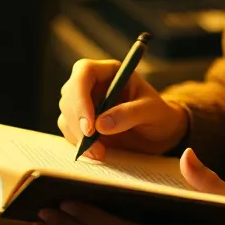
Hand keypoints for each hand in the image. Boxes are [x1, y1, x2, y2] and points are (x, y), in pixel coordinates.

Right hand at [58, 58, 188, 159]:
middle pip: (70, 95)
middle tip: (91, 142)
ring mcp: (84, 104)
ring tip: (99, 152)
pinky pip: (70, 131)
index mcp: (109, 71)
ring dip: (78, 136)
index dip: (81, 95)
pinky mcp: (81, 123)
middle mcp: (93, 84)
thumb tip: (101, 124)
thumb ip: (130, 114)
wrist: (158, 134)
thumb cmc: (158, 115)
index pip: (84, 72)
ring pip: (66, 115)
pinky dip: (79, 144)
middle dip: (78, 121)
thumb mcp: (152, 111)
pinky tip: (96, 153)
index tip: (90, 123)